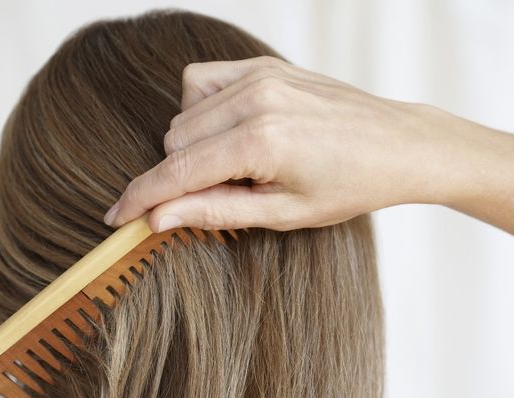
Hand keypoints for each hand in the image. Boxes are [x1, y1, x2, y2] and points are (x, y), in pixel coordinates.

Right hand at [104, 55, 457, 231]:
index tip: (115, 218)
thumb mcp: (283, 214)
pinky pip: (202, 82)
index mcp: (261, 141)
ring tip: (240, 164)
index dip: (141, 198)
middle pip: (174, 140)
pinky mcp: (264, 63)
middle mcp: (255, 98)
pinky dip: (203, 110)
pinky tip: (233, 132)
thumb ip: (215, 212)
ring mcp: (259, 74)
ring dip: (194, 144)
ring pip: (184, 112)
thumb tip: (159, 218)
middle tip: (229, 193)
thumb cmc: (349, 186)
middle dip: (182, 174)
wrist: (398, 145)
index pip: (177, 171)